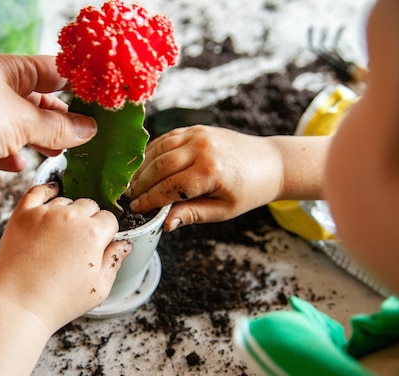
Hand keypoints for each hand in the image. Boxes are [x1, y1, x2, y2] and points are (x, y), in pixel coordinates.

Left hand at [0, 55, 97, 191]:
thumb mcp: (25, 119)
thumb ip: (58, 128)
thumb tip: (88, 130)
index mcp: (11, 72)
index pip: (52, 72)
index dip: (77, 84)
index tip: (100, 101)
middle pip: (37, 104)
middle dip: (60, 120)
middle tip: (85, 134)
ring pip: (19, 130)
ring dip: (38, 141)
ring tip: (60, 152)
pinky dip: (10, 158)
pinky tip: (19, 164)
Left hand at [0, 183, 131, 331]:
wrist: (18, 304)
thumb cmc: (58, 301)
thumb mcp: (98, 288)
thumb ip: (114, 261)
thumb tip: (125, 244)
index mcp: (93, 233)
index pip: (109, 219)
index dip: (106, 233)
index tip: (98, 245)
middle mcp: (71, 217)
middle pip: (89, 206)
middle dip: (88, 221)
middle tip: (78, 243)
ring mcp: (45, 213)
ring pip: (66, 200)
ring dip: (67, 212)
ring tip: (60, 236)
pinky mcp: (23, 214)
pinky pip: (38, 191)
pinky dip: (47, 190)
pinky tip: (52, 194)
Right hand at [126, 125, 283, 230]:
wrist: (270, 163)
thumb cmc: (248, 191)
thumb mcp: (222, 210)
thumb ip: (191, 214)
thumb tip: (165, 224)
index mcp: (210, 171)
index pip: (169, 187)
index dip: (149, 200)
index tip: (135, 210)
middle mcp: (202, 148)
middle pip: (159, 167)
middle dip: (141, 185)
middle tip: (128, 199)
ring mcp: (198, 134)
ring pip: (158, 151)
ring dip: (142, 168)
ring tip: (132, 185)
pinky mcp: (195, 128)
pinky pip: (166, 140)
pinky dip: (152, 153)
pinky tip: (144, 167)